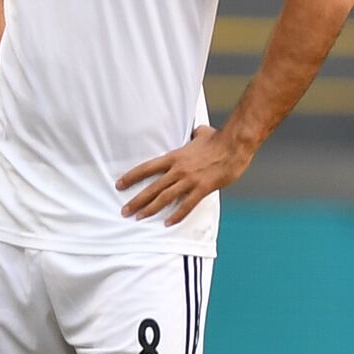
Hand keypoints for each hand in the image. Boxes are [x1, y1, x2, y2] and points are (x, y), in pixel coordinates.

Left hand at [117, 125, 253, 226]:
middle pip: (152, 187)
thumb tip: (196, 131)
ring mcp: (190, 180)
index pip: (147, 168)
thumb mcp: (202, 133)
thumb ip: (195, 134)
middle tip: (124, 211)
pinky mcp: (202, 188)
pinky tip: (168, 223)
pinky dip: (176, 215)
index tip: (119, 184)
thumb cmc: (219, 138)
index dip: (131, 176)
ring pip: (164, 197)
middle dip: (136, 200)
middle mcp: (178, 170)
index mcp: (175, 156)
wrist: (234, 145)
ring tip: (138, 218)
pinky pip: (186, 205)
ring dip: (150, 209)